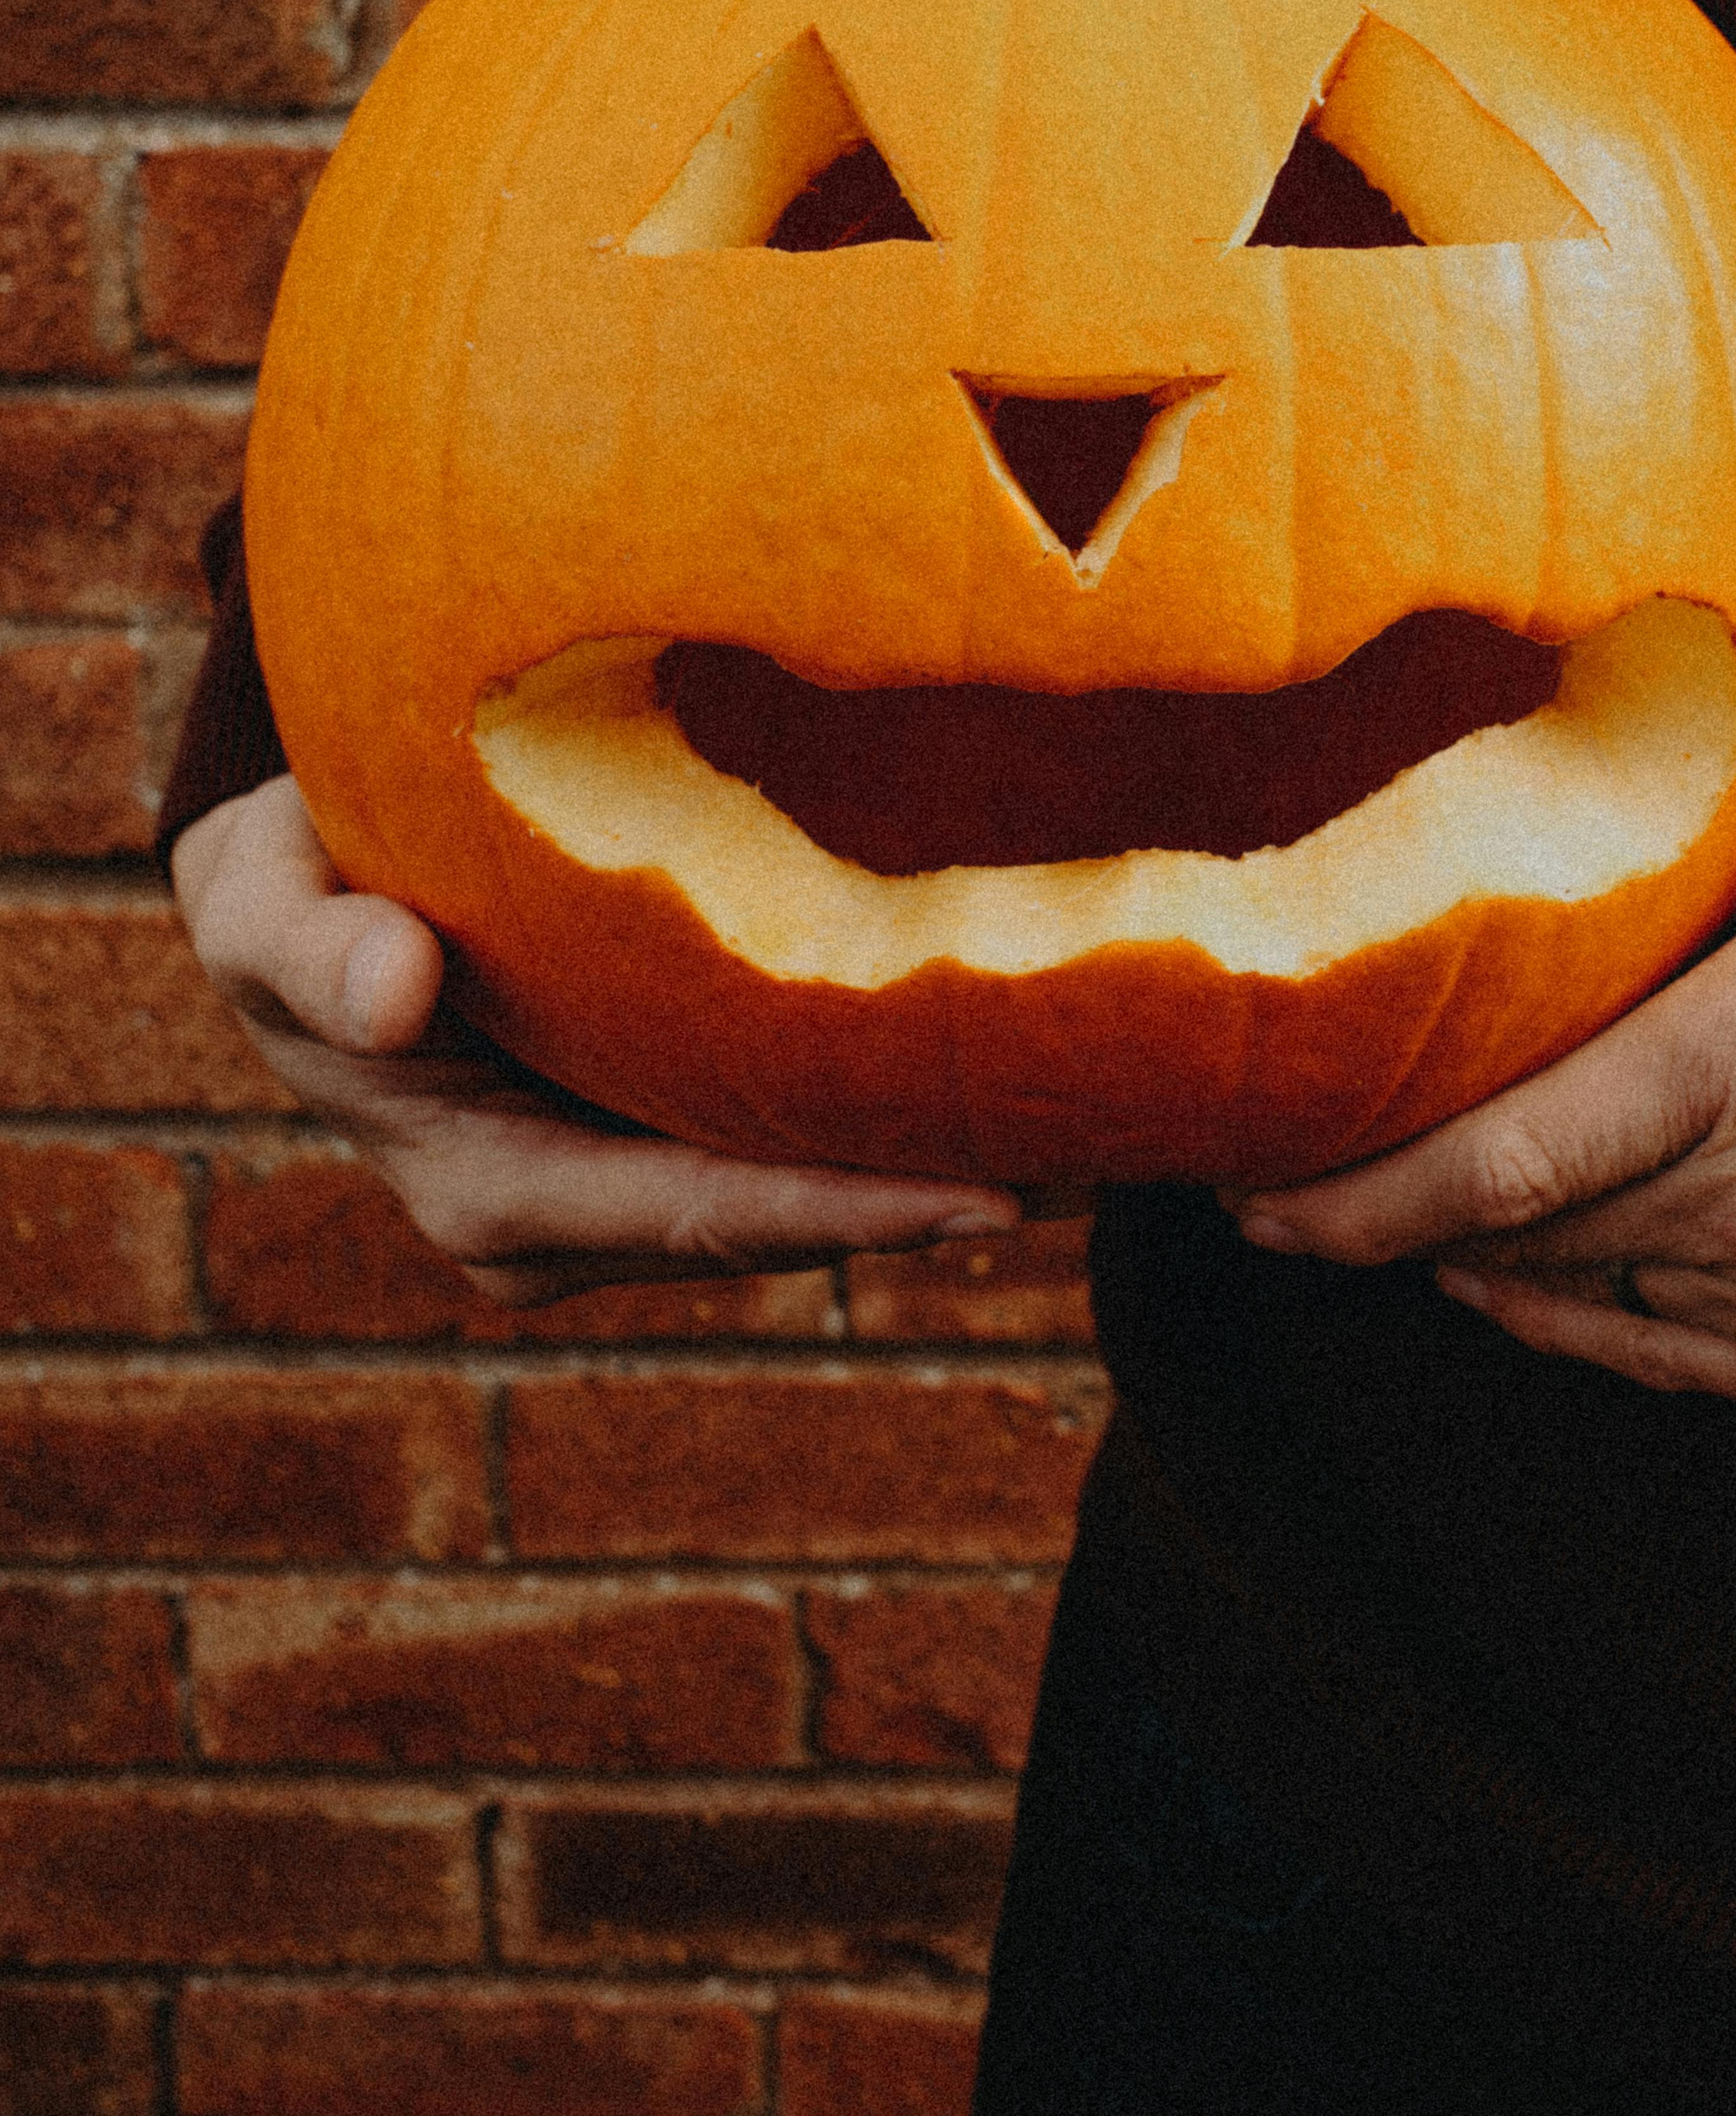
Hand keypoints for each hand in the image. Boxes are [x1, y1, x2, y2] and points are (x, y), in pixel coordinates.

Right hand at [173, 776, 1019, 1303]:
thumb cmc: (291, 889)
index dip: (838, 1210)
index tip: (978, 1195)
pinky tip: (1005, 1070)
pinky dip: (886, 1112)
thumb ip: (311, 944)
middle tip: (1093, 1161)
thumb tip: (396, 991)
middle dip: (927, 1201)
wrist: (307, 890)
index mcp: (491, 1195)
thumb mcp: (261, 905)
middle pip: (781, 1225)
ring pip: (801, 1193)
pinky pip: (789, 1136)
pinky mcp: (661, 1133)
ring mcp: (624, 1190)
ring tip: (1094, 1122)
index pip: (696, 1214)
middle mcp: (572, 1226)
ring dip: (932, 1165)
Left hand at [1236, 365, 1735, 1427]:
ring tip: (1410, 1207)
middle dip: (1399, 1217)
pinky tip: (1566, 1273)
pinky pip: (1691, 1374)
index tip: (1242, 1192)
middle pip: (1517, 1245)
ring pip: (1590, 1313)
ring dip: (1497, 1265)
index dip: (1353, 1195)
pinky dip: (1608, 1324)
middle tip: (1290, 1173)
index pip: (1505, 1160)